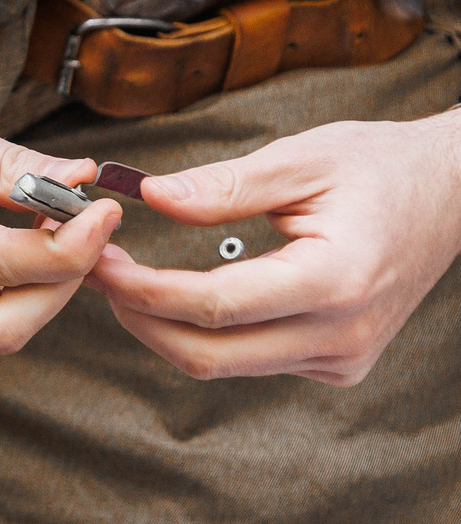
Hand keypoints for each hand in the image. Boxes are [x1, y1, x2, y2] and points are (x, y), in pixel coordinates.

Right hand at [0, 71, 120, 351]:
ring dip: (37, 290)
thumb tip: (85, 180)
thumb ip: (12, 164)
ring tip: (41, 229)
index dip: (74, 242)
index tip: (106, 207)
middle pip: (7, 326)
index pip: (7, 265)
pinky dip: (4, 295)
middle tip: (85, 229)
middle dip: (64, 282)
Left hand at [83, 111, 460, 383]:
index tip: (99, 263)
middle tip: (97, 273)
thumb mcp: (303, 159)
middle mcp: (343, 333)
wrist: (452, 194)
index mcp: (338, 280)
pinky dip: (205, 334)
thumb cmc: (382, 168)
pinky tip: (180, 295)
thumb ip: (223, 186)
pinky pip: (250, 360)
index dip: (145, 290)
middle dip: (140, 318)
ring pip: (224, 364)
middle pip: (209, 353)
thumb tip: (152, 196)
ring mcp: (343, 357)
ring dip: (164, 329)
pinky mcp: (336, 363)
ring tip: (126, 279)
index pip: (216, 306)